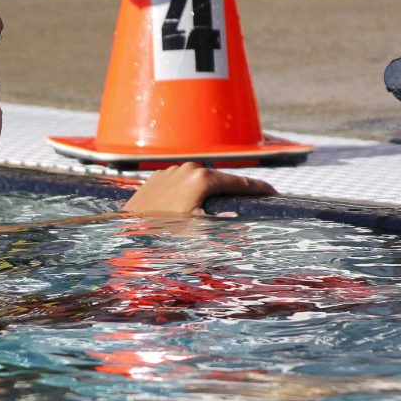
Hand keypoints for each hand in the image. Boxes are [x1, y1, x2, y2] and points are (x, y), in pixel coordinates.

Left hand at [121, 162, 276, 216]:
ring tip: (225, 201)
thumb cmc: (163, 232)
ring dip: (213, 189)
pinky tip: (195, 202)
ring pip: (200, 178)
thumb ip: (225, 225)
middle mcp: (188, 168)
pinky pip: (182, 182)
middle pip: (221, 178)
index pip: (239, 181)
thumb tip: (243, 223)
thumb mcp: (200, 230)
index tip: (274, 193)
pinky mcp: (157, 176)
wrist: (126, 228)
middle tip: (254, 197)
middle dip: (237, 188)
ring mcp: (171, 170)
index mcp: (202, 178)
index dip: (259, 188)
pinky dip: (193, 190)